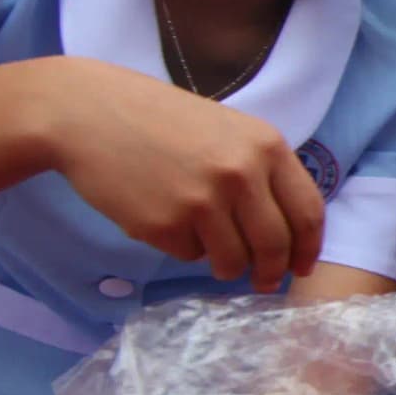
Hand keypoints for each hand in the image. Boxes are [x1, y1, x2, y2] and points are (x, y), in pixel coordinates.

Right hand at [38, 60, 324, 288]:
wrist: (87, 112)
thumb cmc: (156, 119)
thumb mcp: (226, 129)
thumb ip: (259, 169)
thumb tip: (287, 228)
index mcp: (265, 145)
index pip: (307, 212)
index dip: (308, 248)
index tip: (301, 266)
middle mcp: (241, 173)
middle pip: (275, 246)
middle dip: (271, 272)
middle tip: (263, 282)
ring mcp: (203, 200)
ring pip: (234, 260)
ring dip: (227, 266)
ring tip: (208, 248)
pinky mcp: (166, 225)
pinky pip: (189, 255)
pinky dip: (183, 247)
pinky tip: (163, 216)